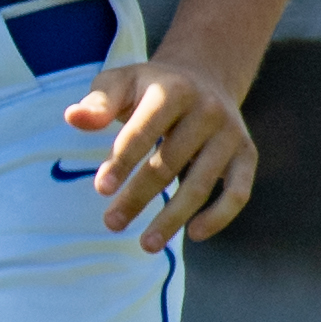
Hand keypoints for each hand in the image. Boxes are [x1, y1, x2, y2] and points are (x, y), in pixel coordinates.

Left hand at [67, 55, 259, 248]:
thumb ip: (97, 103)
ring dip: (174, 217)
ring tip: (147, 244)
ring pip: (201, 183)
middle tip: (111, 224)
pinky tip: (194, 235)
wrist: (204, 77)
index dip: (122, 161)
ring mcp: (230, 134)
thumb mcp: (119, 83)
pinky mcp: (247, 154)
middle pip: (169, 163)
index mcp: (172, 91)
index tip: (101, 189)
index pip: (143, 130)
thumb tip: (74, 118)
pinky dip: (219, 216)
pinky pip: (238, 191)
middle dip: (138, 196)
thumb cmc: (149, 87)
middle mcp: (207, 111)